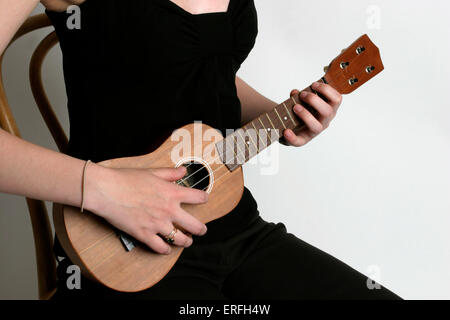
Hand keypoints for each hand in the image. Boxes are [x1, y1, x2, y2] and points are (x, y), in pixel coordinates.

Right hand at [84, 165, 208, 254]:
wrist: (106, 190)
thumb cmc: (126, 179)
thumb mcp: (152, 172)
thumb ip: (170, 173)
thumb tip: (183, 171)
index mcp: (173, 193)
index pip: (199, 198)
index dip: (203, 198)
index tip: (203, 199)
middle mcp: (169, 211)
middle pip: (195, 226)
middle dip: (201, 229)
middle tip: (202, 230)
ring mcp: (158, 225)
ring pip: (180, 240)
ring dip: (186, 242)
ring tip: (187, 241)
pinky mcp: (144, 235)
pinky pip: (161, 248)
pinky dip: (166, 250)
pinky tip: (167, 249)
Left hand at [282, 82, 342, 146]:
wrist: (292, 128)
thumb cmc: (302, 112)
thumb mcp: (302, 100)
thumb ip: (298, 95)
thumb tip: (294, 92)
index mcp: (328, 110)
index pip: (337, 99)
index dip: (327, 90)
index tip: (314, 84)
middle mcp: (324, 121)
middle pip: (328, 112)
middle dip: (314, 100)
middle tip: (302, 95)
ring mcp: (314, 132)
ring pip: (316, 126)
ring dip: (306, 114)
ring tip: (295, 107)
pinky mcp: (302, 140)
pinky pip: (299, 141)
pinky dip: (292, 136)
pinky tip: (286, 131)